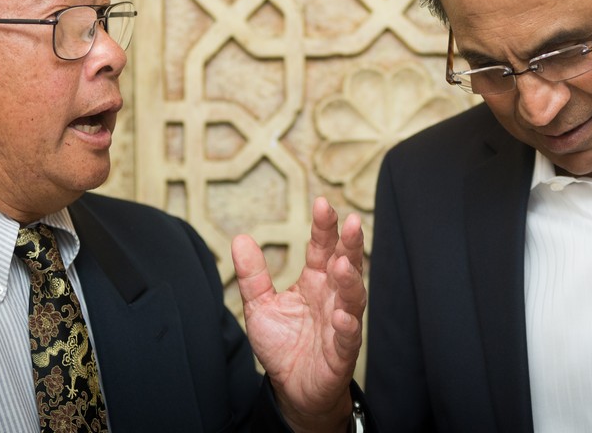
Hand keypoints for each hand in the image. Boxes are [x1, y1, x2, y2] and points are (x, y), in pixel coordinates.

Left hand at [232, 197, 364, 432]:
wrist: (292, 388)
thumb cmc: (283, 344)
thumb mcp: (260, 305)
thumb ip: (253, 274)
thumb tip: (239, 238)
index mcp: (316, 281)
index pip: (323, 248)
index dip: (324, 227)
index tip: (322, 203)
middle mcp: (332, 297)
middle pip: (346, 265)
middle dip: (349, 244)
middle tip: (352, 222)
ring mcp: (341, 323)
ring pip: (352, 297)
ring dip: (350, 281)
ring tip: (342, 264)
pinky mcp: (341, 352)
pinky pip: (348, 337)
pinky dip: (347, 326)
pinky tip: (341, 315)